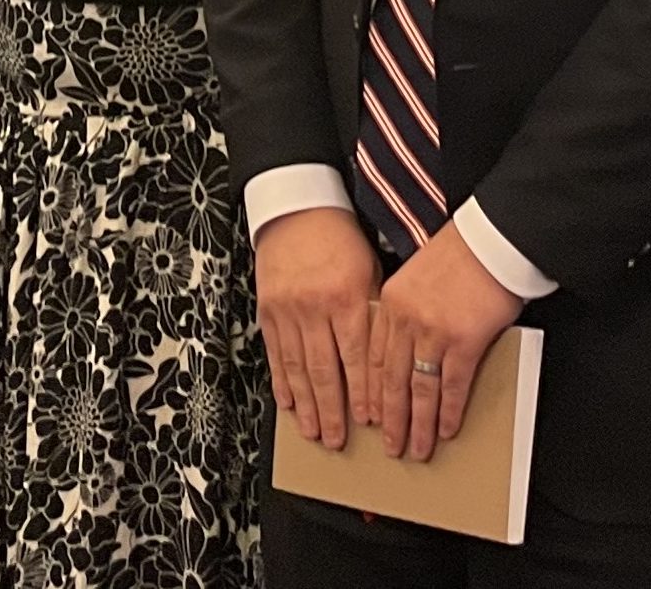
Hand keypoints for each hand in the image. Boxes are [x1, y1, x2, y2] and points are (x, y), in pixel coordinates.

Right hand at [253, 206, 380, 450]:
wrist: (296, 210)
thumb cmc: (340, 240)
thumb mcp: (369, 271)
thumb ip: (373, 314)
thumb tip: (382, 360)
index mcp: (346, 297)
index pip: (357, 357)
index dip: (362, 392)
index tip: (368, 421)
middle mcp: (314, 307)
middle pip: (324, 371)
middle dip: (332, 410)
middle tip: (338, 441)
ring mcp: (287, 310)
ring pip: (297, 368)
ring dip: (306, 405)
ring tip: (314, 432)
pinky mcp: (267, 310)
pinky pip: (276, 353)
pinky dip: (281, 381)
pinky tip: (288, 403)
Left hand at [371, 222, 523, 461]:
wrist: (489, 241)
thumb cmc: (458, 256)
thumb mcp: (415, 277)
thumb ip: (404, 310)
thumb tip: (406, 349)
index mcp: (390, 303)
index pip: (374, 359)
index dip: (372, 394)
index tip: (370, 417)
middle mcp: (405, 319)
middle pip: (392, 381)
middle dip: (390, 419)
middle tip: (389, 446)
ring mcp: (433, 332)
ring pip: (419, 390)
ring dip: (417, 424)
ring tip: (416, 448)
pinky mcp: (463, 340)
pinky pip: (451, 385)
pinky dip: (447, 411)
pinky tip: (446, 429)